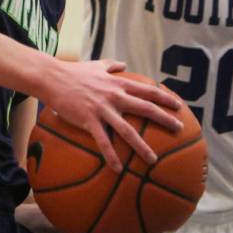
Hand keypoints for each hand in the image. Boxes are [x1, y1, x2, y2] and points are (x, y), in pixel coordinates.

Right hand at [43, 58, 182, 171]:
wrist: (53, 78)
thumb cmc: (74, 72)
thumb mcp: (97, 65)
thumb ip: (112, 65)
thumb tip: (122, 63)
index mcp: (119, 84)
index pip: (148, 91)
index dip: (165, 98)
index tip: (178, 106)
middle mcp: (115, 96)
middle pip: (146, 109)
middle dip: (165, 119)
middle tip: (179, 129)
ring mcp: (103, 109)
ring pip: (128, 130)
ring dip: (142, 147)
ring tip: (153, 160)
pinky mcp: (89, 120)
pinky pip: (103, 141)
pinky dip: (111, 156)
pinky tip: (118, 169)